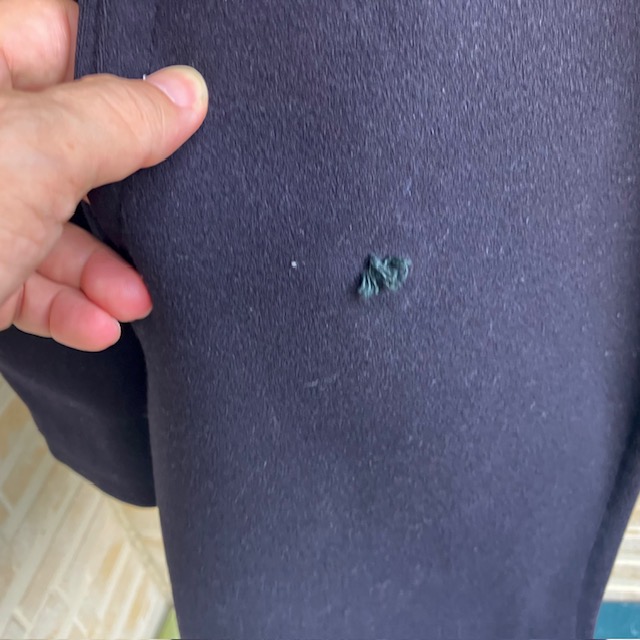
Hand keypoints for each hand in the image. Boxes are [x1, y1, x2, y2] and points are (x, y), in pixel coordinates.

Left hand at [0, 0, 207, 350]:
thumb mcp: (32, 158)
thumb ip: (117, 118)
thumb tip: (187, 92)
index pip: (67, 40)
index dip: (134, 76)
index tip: (185, 117)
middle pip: (72, 148)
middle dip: (124, 202)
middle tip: (168, 224)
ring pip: (51, 224)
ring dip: (101, 272)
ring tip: (134, 302)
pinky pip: (25, 277)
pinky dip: (65, 306)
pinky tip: (97, 327)